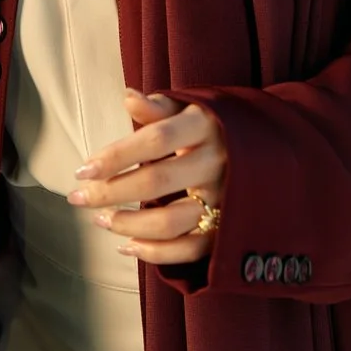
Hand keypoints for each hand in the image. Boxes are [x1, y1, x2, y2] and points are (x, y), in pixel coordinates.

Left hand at [67, 90, 228, 265]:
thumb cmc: (214, 128)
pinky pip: (189, 249)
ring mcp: (225, 198)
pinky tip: (127, 245)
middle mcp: (217, 162)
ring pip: (172, 221)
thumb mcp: (192, 110)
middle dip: (110, 192)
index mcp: (206, 126)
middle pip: (157, 181)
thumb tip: (128, 97)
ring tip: (102, 220)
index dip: (117, 155)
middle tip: (78, 198)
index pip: (156, 139)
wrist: (272, 150)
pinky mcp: (227, 228)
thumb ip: (159, 108)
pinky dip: (155, 253)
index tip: (82, 170)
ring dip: (129, 225)